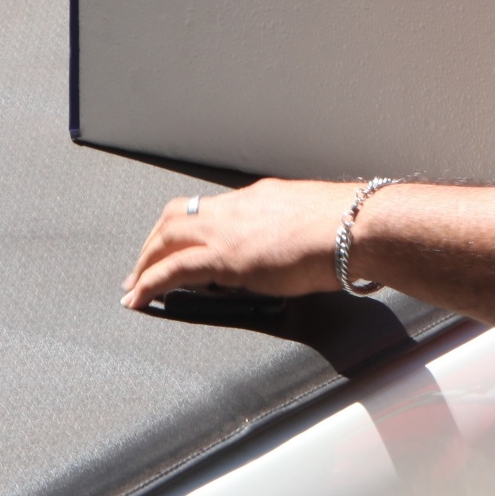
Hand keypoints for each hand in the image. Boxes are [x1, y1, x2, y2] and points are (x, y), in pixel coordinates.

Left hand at [122, 179, 359, 308]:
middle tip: (142, 267)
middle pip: (177, 216)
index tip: (178, 246)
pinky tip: (140, 298)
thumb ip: (297, 234)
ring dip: (145, 262)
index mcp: (262, 197)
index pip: (211, 208)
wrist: (359, 226)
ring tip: (134, 287)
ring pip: (167, 236)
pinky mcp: (226, 256)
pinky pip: (173, 268)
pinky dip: (149, 283)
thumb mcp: (317, 222)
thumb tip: (300, 252)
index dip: (187, 228)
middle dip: (154, 242)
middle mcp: (239, 206)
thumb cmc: (353, 227)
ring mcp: (230, 229)